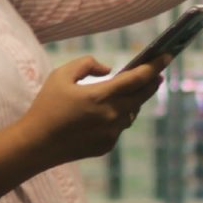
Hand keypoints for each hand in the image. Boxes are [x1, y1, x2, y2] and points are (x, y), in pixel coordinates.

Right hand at [15, 56, 163, 166]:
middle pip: (142, 95)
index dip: (154, 66)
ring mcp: (111, 133)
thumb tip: (108, 69)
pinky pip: (119, 127)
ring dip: (134, 100)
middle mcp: (111, 116)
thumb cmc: (46, 106)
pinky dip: (119, 116)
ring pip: (132, 112)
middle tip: (157, 72)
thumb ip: (87, 64)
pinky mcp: (107, 146)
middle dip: (152, 82)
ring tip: (133, 90)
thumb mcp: (61, 75)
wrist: (36, 145)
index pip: (137, 78)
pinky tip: (109, 111)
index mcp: (100, 96)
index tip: (167, 56)